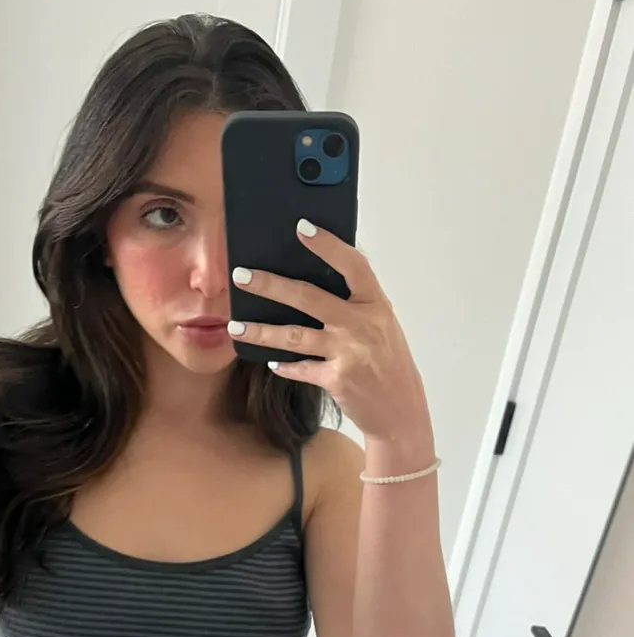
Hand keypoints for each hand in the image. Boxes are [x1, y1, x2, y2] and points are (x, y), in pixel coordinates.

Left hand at [228, 219, 432, 444]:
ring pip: (295, 336)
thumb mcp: (381, 325)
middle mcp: (362, 324)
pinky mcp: (337, 379)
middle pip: (308, 297)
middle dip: (270, 285)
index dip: (328, 245)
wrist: (400, 409)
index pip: (352, 265)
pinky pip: (301, 368)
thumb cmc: (388, 362)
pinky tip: (271, 361)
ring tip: (235, 326)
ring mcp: (348, 352)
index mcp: (375, 304)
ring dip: (261, 331)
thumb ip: (355, 305)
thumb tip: (315, 281)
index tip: (302, 227)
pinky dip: (285, 366)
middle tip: (240, 276)